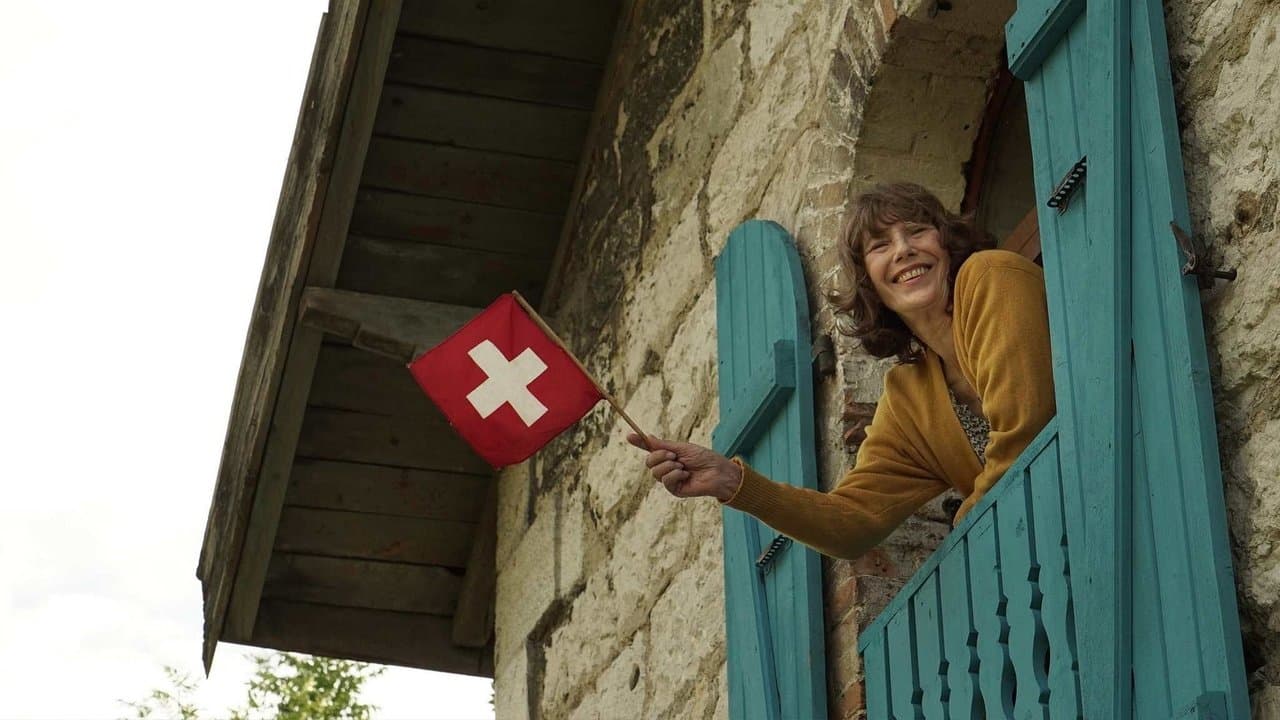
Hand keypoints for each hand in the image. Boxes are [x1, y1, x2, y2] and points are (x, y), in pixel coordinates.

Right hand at [626, 433, 742, 501]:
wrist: (718, 471)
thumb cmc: (704, 458)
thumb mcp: (681, 448)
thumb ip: (663, 445)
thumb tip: (647, 436)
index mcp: (668, 456)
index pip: (650, 450)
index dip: (639, 442)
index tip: (629, 436)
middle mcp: (667, 468)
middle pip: (649, 462)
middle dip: (659, 456)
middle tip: (674, 455)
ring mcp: (670, 480)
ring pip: (655, 472)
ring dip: (669, 466)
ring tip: (682, 466)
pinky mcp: (675, 490)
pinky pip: (665, 481)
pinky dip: (674, 475)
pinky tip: (685, 474)